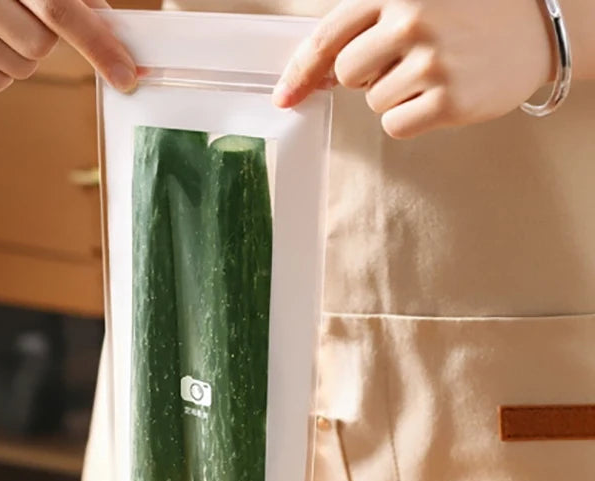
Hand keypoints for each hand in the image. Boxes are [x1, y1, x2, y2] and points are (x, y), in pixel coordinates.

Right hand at [0, 0, 136, 92]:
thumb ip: (93, 14)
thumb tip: (132, 66)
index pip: (61, 10)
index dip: (99, 47)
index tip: (127, 78)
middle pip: (40, 45)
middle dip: (46, 42)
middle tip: (26, 16)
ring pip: (21, 67)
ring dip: (23, 57)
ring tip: (4, 28)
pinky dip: (0, 73)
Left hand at [273, 0, 555, 137]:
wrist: (538, 25)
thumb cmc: (467, 15)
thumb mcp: (417, 1)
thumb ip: (365, 28)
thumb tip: (315, 75)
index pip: (329, 36)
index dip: (301, 71)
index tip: (285, 96)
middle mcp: (412, 20)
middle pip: (346, 74)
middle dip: (365, 75)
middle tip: (404, 62)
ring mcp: (432, 61)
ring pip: (373, 101)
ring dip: (395, 95)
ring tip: (434, 72)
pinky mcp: (449, 99)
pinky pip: (395, 125)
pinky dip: (410, 118)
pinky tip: (439, 95)